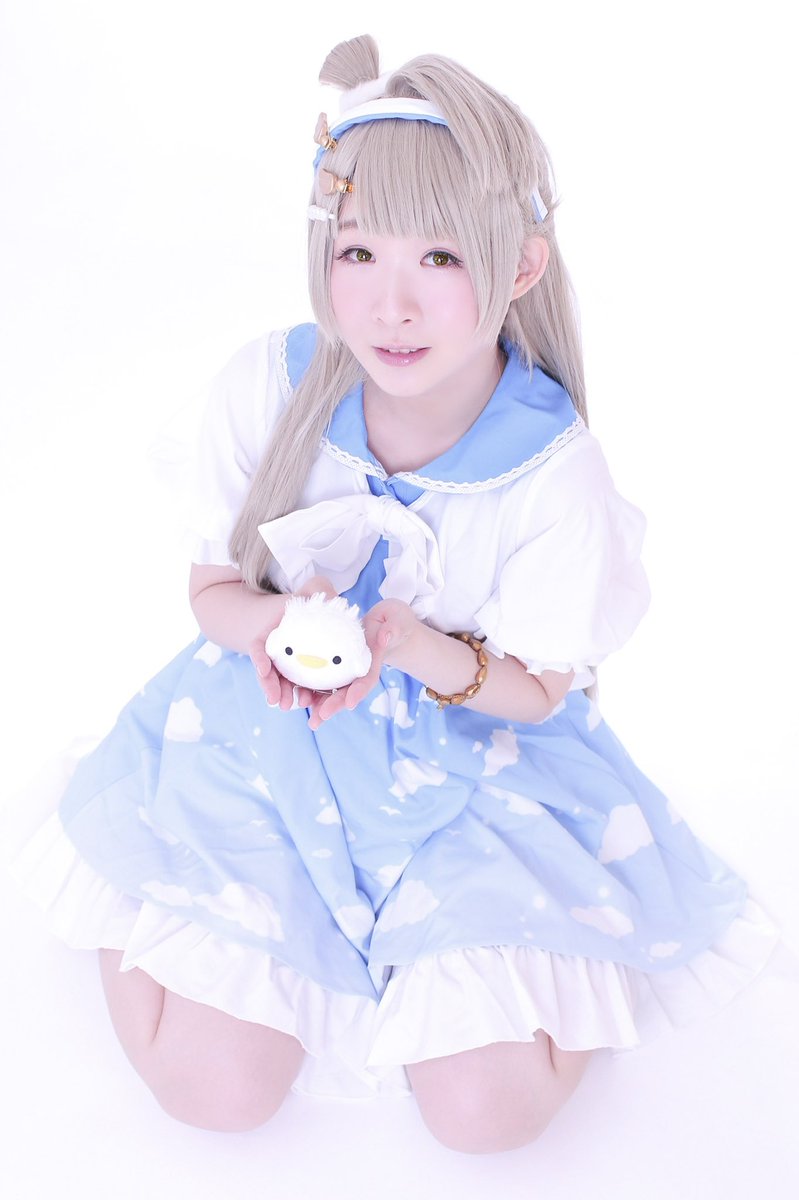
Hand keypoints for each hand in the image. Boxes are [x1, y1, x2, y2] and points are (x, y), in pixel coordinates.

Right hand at [248, 575, 337, 710]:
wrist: (317, 613)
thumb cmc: (314, 600)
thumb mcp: (314, 589)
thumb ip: (319, 589)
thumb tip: (331, 598)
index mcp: (273, 631)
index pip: (259, 645)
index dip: (259, 657)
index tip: (263, 668)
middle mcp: (277, 650)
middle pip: (267, 670)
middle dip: (269, 685)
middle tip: (274, 699)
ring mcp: (287, 663)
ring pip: (280, 682)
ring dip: (283, 695)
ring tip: (287, 705)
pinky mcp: (302, 673)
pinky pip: (300, 686)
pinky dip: (302, 696)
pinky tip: (310, 705)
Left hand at [305, 599, 418, 729]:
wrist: (386, 623)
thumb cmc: (393, 620)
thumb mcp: (396, 619)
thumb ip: (392, 628)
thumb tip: (384, 637)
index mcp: (374, 660)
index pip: (367, 679)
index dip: (359, 691)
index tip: (350, 703)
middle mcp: (359, 670)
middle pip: (347, 692)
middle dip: (334, 706)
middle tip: (318, 719)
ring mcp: (347, 670)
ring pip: (334, 691)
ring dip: (321, 706)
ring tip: (311, 722)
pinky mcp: (336, 666)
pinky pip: (323, 680)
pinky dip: (312, 691)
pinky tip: (300, 699)